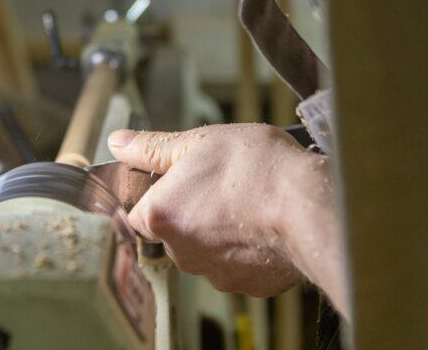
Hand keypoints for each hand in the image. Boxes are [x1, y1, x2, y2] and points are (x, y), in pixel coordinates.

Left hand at [108, 124, 343, 304]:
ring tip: (247, 201)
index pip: (139, 213)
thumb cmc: (255, 168)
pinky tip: (264, 223)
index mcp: (160, 216)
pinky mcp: (249, 285)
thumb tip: (118, 142)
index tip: (179, 182)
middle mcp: (182, 252)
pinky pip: (240, 264)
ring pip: (208, 249)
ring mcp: (216, 274)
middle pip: (174, 232)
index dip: (158, 195)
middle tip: (220, 184)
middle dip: (192, 211)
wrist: (309, 206)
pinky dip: (248, 247)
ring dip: (220, 229)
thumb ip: (152, 147)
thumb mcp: (198, 141)